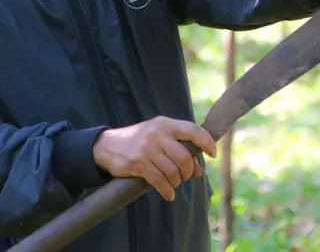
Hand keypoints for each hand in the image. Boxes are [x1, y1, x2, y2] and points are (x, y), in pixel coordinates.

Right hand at [92, 116, 216, 201]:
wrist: (106, 146)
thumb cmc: (138, 142)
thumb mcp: (158, 140)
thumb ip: (179, 151)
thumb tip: (198, 172)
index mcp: (165, 124)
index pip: (193, 130)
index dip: (207, 143)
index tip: (213, 155)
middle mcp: (158, 134)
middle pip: (184, 157)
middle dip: (187, 171)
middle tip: (184, 177)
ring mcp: (147, 148)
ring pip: (173, 171)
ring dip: (176, 182)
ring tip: (173, 184)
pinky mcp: (138, 163)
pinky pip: (160, 181)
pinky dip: (167, 191)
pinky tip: (168, 194)